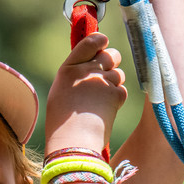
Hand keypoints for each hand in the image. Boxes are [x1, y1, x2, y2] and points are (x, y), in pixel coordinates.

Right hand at [44, 30, 126, 152]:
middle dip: (112, 62)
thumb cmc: (63, 123)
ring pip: (118, 74)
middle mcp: (86, 71)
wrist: (73, 142)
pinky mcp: (115, 94)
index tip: (104, 43)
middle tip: (106, 76)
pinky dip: (117, 99)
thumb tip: (90, 65)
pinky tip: (105, 111)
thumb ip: (75, 75)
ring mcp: (102, 81)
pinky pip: (122, 90)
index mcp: (68, 68)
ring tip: (100, 102)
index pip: (90, 42)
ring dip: (114, 84)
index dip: (101, 40)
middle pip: (111, 55)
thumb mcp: (61, 92)